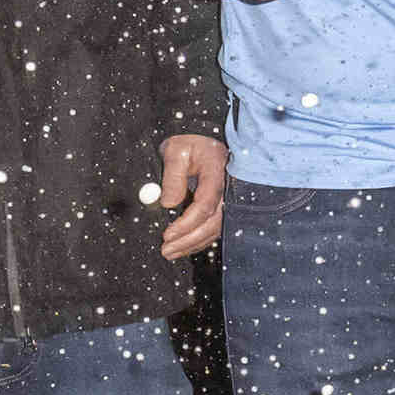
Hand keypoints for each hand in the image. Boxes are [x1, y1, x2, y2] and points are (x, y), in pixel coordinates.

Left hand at [152, 134, 228, 258]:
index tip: (167, 234)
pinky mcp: (223, 206)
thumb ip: (172, 176)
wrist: (202, 141)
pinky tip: (183, 247)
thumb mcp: (175, 151)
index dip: (187, 222)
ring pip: (214, 228)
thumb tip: (169, 204)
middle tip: (166, 250)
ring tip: (169, 252)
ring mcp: (227, 198)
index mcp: (216, 171)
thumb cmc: (187, 145)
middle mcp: (227, 188)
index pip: (205, 203)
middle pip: (212, 221)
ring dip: (192, 244)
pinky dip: (198, 240)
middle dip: (188, 239)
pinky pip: (214, 228)